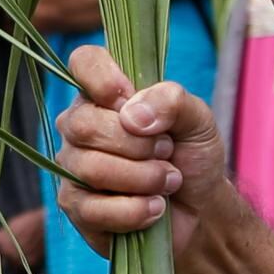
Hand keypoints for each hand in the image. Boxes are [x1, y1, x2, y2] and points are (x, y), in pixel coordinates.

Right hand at [52, 43, 237, 256]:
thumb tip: (132, 115)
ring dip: (145, 178)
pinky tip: (155, 208)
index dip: (104, 78)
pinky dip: (136, 210)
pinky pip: (94, 209)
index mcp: (104, 95)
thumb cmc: (192, 156)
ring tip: (169, 181)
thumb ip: (173, 101)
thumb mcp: (199, 120)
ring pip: (91, 169)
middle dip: (139, 145)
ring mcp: (73, 167)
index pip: (84, 62)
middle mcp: (79, 127)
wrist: (201, 208)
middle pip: (85, 125)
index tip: (130, 99)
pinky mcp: (77, 209)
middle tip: (168, 151)